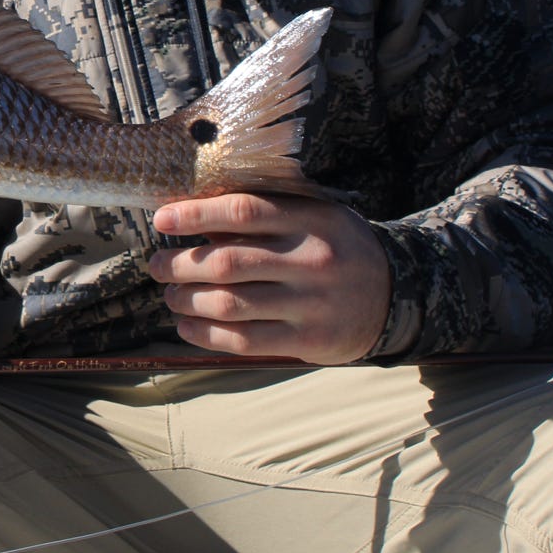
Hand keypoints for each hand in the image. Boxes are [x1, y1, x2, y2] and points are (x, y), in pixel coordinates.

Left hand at [147, 193, 389, 363]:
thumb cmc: (337, 246)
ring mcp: (310, 304)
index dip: (194, 216)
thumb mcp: (313, 216)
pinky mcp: (308, 340)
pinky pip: (244, 340)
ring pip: (229, 304)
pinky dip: (205, 334)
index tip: (161, 220)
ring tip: (169, 296)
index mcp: (310, 219)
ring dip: (186, 301)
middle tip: (156, 266)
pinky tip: (186, 326)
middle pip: (227, 262)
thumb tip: (194, 219)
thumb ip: (264, 214)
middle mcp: (311, 260)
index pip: (241, 212)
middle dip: (179, 265)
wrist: (397, 294)